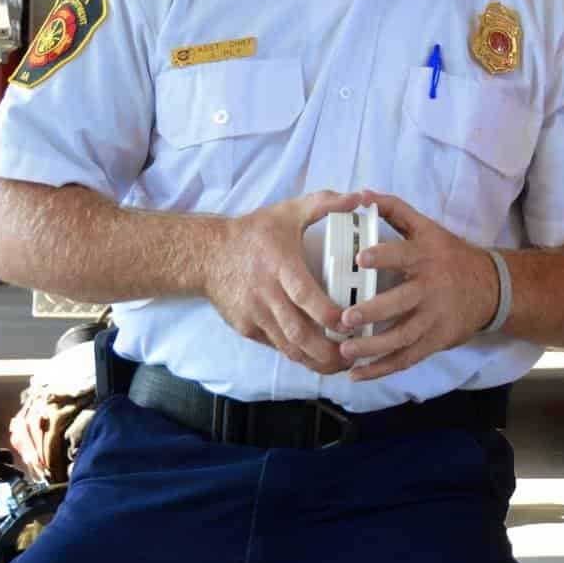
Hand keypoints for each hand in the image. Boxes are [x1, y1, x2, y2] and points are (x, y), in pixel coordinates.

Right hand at [201, 189, 360, 374]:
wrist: (206, 254)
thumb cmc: (253, 233)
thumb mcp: (288, 211)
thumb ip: (324, 203)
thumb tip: (357, 197)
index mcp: (281, 266)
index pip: (306, 296)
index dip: (329, 315)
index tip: (351, 323)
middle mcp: (267, 295)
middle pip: (299, 332)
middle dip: (327, 350)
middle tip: (353, 355)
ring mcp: (255, 315)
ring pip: (287, 347)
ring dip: (315, 360)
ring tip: (341, 365)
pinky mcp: (246, 328)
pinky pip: (275, 347)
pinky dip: (297, 356)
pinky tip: (317, 359)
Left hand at [337, 193, 500, 379]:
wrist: (491, 287)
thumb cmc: (450, 256)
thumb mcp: (428, 228)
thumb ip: (395, 210)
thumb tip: (362, 195)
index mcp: (426, 256)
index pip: (403, 254)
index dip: (382, 256)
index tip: (359, 259)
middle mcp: (430, 287)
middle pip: (400, 302)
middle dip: (371, 312)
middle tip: (344, 319)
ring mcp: (434, 317)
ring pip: (402, 336)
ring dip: (372, 347)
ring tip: (345, 351)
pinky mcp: (437, 340)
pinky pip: (407, 358)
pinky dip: (382, 369)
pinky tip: (357, 374)